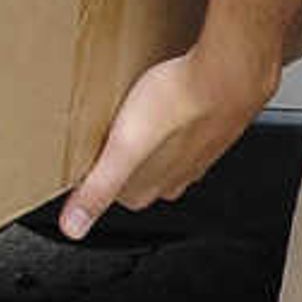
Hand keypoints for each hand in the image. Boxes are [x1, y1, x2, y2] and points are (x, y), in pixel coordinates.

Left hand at [58, 27, 286, 238]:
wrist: (228, 74)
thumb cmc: (178, 104)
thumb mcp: (123, 148)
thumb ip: (97, 189)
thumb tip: (73, 227)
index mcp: (155, 187)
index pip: (118, 195)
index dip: (99, 174)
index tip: (88, 157)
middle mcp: (179, 176)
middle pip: (140, 174)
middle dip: (122, 158)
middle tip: (107, 132)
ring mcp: (198, 152)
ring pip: (164, 153)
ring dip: (149, 139)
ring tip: (134, 113)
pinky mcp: (212, 127)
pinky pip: (185, 130)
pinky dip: (173, 119)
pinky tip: (167, 98)